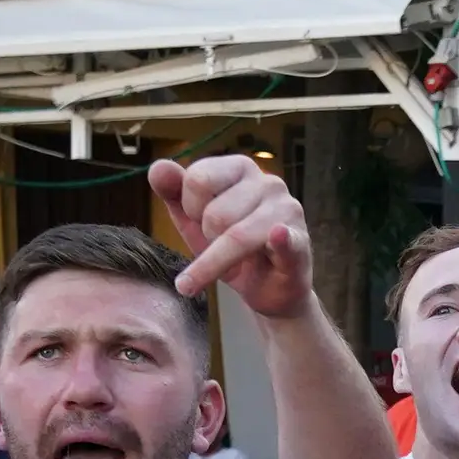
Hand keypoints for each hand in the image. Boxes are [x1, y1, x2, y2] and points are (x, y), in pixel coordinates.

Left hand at [153, 154, 316, 319]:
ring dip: (222, 262)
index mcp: (240, 169)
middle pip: (214, 214)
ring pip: (235, 236)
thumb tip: (157, 167)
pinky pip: (283, 241)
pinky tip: (277, 237)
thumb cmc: (231, 251)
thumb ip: (174, 193)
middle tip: (222, 247)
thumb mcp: (194, 222)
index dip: (191, 210)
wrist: (268, 290)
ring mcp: (288, 211)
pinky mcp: (301, 242)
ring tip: (233, 264)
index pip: (197, 179)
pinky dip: (280, 240)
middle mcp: (268, 182)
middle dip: (209, 239)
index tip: (201, 222)